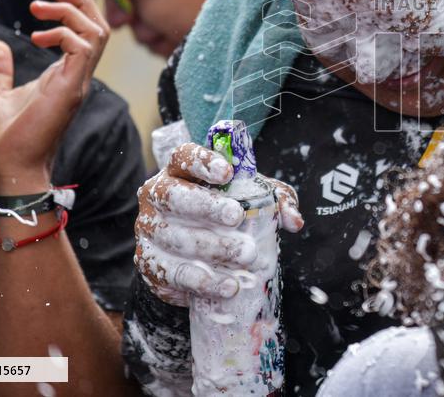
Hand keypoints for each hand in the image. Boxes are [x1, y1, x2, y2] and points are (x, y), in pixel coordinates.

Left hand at [0, 0, 108, 194]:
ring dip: (72, 12)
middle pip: (99, 27)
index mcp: (66, 76)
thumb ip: (1, 70)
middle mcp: (78, 77)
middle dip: (80, 1)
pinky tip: (39, 36)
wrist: (11, 167)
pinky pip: (83, 47)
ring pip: (96, 33)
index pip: (87, 34)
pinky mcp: (71, 88)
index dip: (77, 8)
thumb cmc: (7, 140)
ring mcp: (78, 82)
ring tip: (40, 7)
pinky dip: (65, 33)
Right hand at [135, 143, 303, 306]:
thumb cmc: (224, 217)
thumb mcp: (252, 199)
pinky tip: (229, 285)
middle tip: (236, 217)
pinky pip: (174, 273)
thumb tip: (294, 220)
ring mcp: (148, 230)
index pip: (183, 157)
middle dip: (206, 206)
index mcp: (179, 172)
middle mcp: (156, 197)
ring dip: (212, 247)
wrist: (195, 258)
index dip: (202, 162)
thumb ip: (275, 202)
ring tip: (246, 255)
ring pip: (175, 236)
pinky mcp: (148, 264)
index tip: (227, 172)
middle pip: (173, 196)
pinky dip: (204, 281)